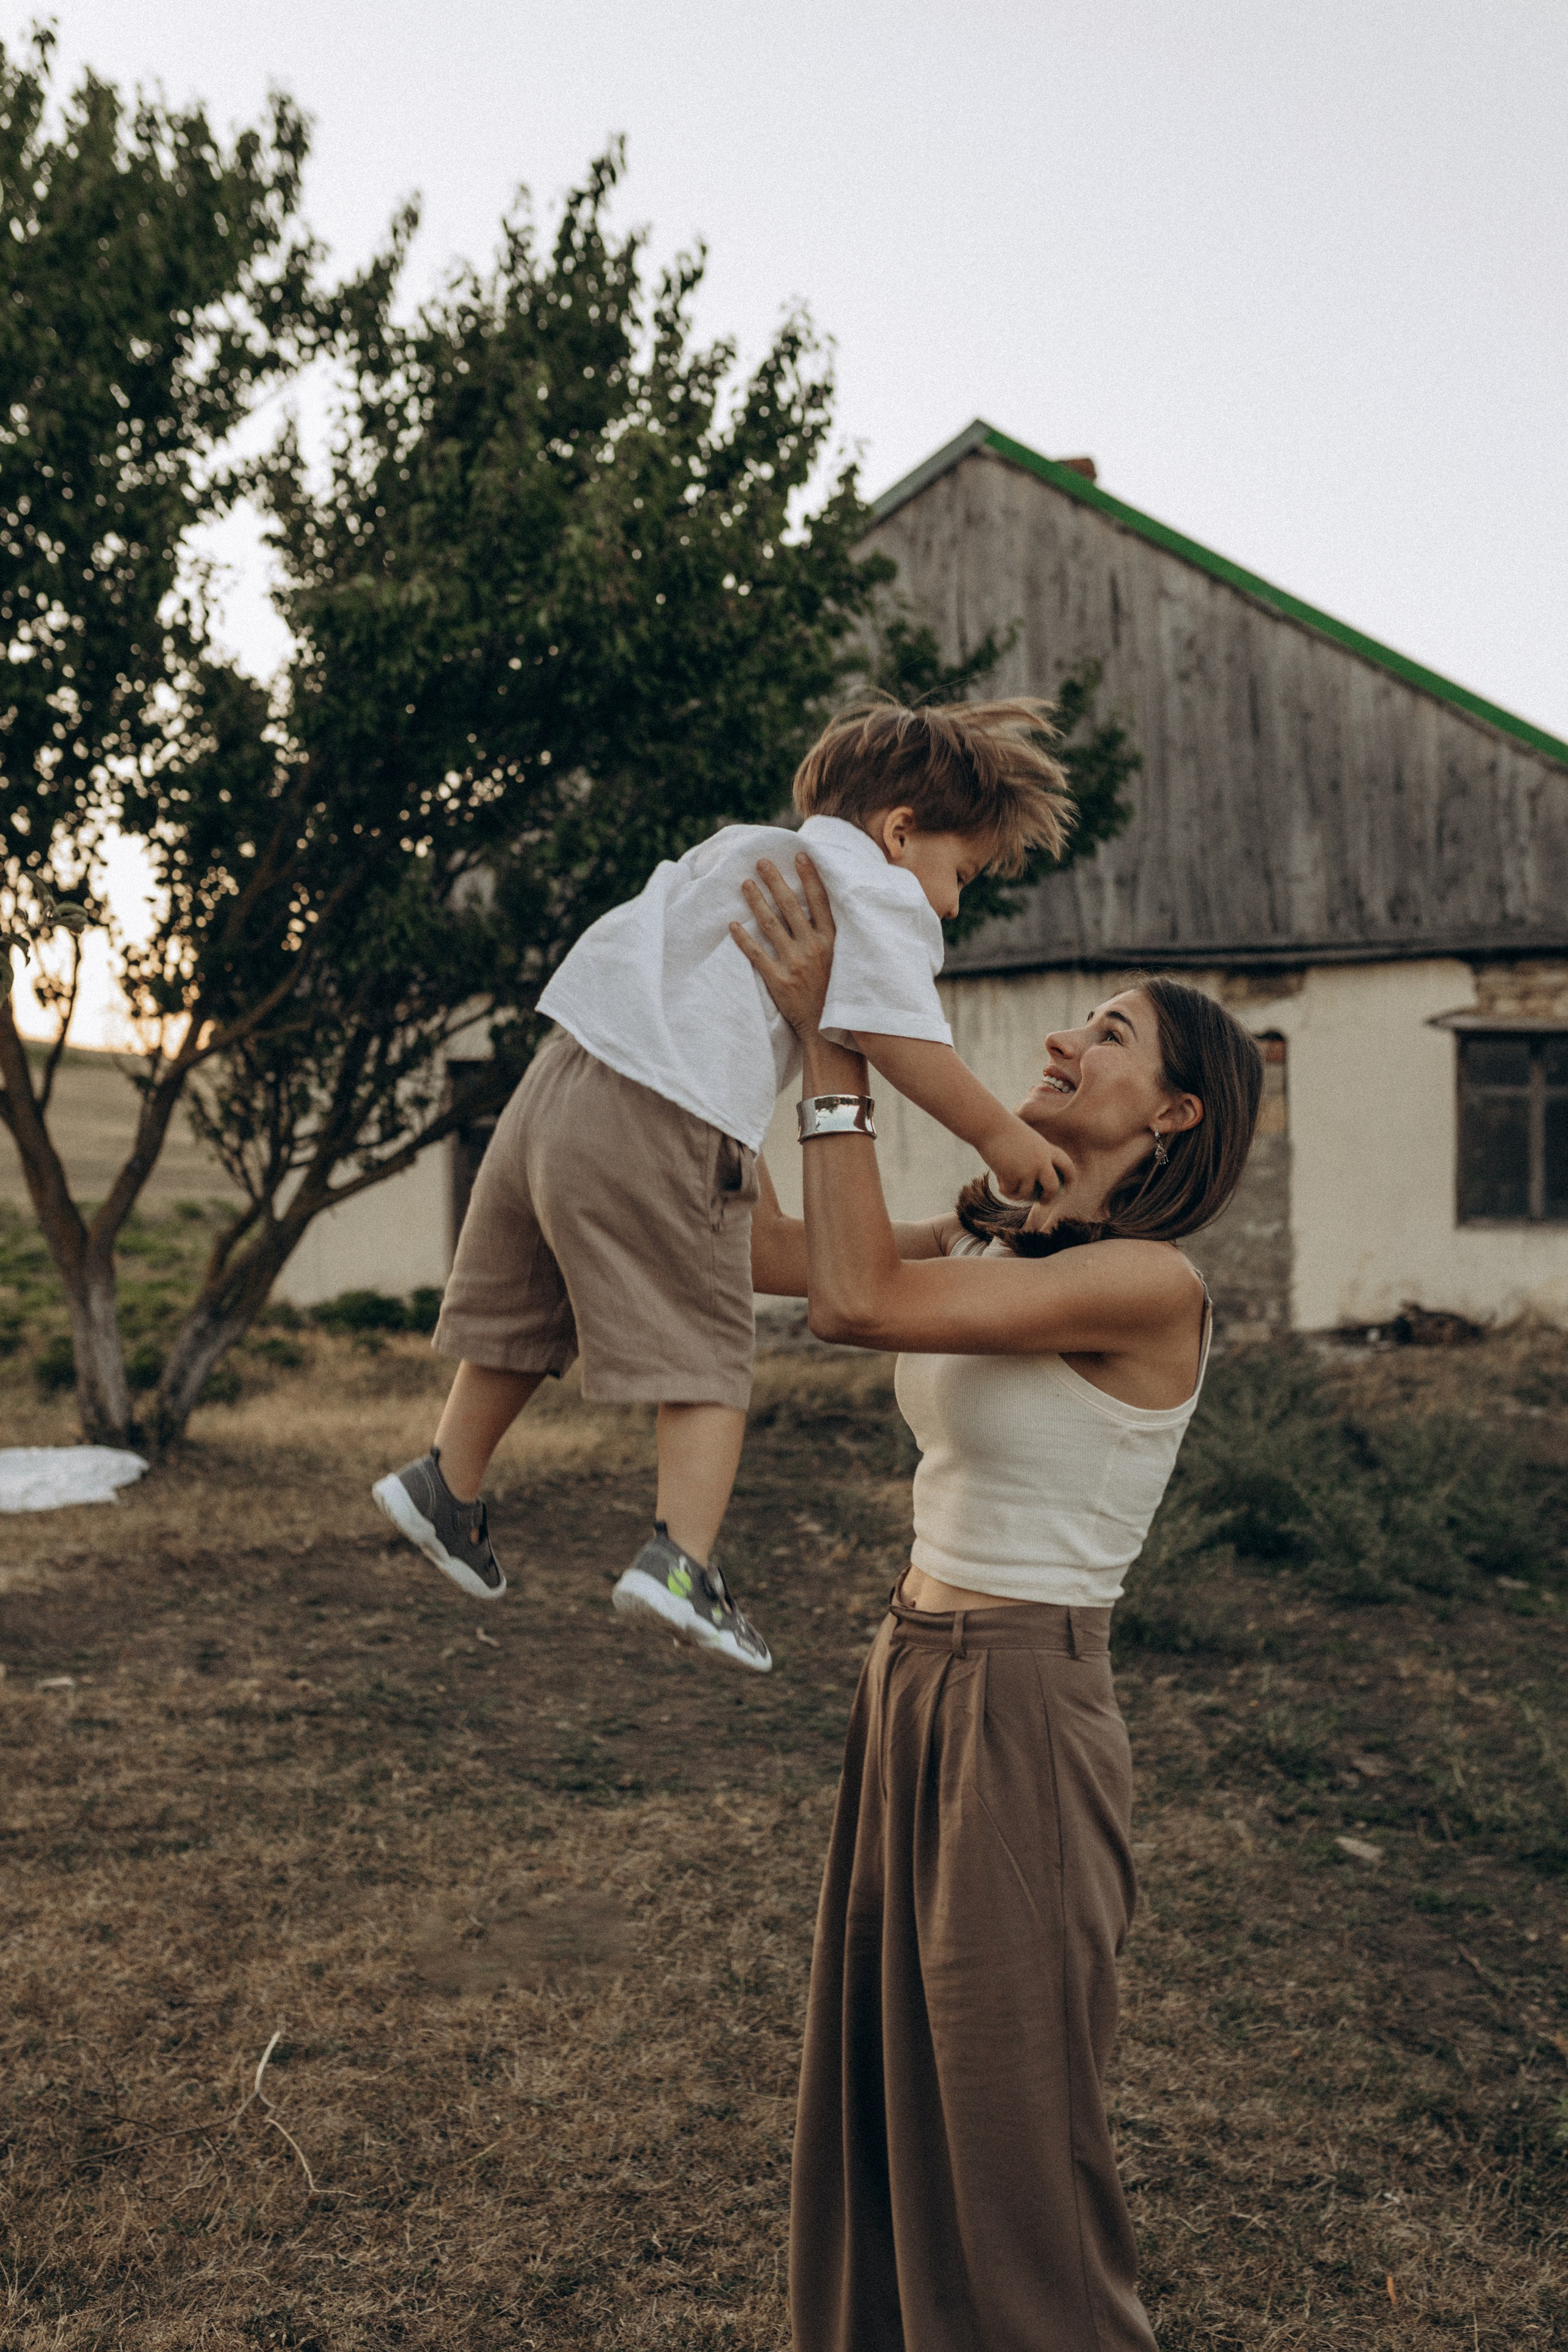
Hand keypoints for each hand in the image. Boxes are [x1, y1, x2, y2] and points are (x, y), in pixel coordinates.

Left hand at [729, 854, 835, 1039]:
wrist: (831, 1034)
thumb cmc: (839, 996)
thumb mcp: (848, 963)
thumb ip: (838, 938)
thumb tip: (829, 913)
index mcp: (833, 941)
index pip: (820, 901)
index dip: (809, 877)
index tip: (799, 856)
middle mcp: (814, 948)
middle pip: (791, 906)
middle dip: (775, 881)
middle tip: (761, 862)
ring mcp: (795, 964)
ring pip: (771, 925)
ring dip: (757, 901)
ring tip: (745, 883)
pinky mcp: (778, 981)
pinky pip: (757, 955)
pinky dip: (744, 939)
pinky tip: (733, 925)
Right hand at [985, 1122, 1075, 1218]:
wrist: (989, 1125)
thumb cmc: (1004, 1130)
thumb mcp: (1026, 1140)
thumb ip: (1033, 1155)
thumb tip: (1035, 1177)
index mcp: (1047, 1149)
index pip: (1067, 1166)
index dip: (1070, 1178)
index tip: (1066, 1188)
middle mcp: (1041, 1161)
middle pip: (1052, 1187)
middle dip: (1049, 1198)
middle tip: (1042, 1201)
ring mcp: (1027, 1169)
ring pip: (1027, 1193)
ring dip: (1017, 1195)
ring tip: (1008, 1189)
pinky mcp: (1013, 1175)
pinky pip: (1011, 1191)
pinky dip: (1005, 1190)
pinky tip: (999, 1185)